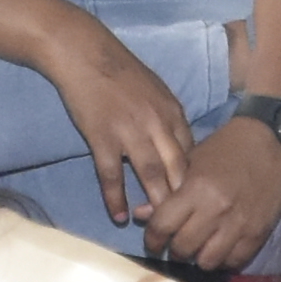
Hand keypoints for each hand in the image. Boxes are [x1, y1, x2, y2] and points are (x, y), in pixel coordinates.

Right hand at [40, 13, 195, 223]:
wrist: (84, 52)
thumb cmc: (120, 70)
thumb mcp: (156, 90)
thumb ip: (169, 119)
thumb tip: (180, 145)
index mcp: (173, 112)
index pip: (193, 154)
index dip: (195, 181)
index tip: (197, 202)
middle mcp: (157, 123)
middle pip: (178, 170)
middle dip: (183, 200)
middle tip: (185, 226)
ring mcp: (130, 131)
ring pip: (150, 176)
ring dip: (155, 204)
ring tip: (157, 230)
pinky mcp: (103, 137)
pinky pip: (112, 175)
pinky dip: (116, 198)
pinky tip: (120, 217)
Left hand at [136, 109, 280, 272]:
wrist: (273, 141)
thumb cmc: (228, 148)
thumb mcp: (192, 161)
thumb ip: (167, 190)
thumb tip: (141, 215)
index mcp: (196, 189)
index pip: (163, 226)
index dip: (153, 238)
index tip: (154, 241)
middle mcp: (215, 211)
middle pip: (183, 247)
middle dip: (175, 249)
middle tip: (176, 244)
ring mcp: (238, 225)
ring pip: (207, 261)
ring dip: (199, 257)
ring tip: (199, 248)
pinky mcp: (258, 234)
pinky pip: (233, 261)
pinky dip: (223, 260)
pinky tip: (221, 249)